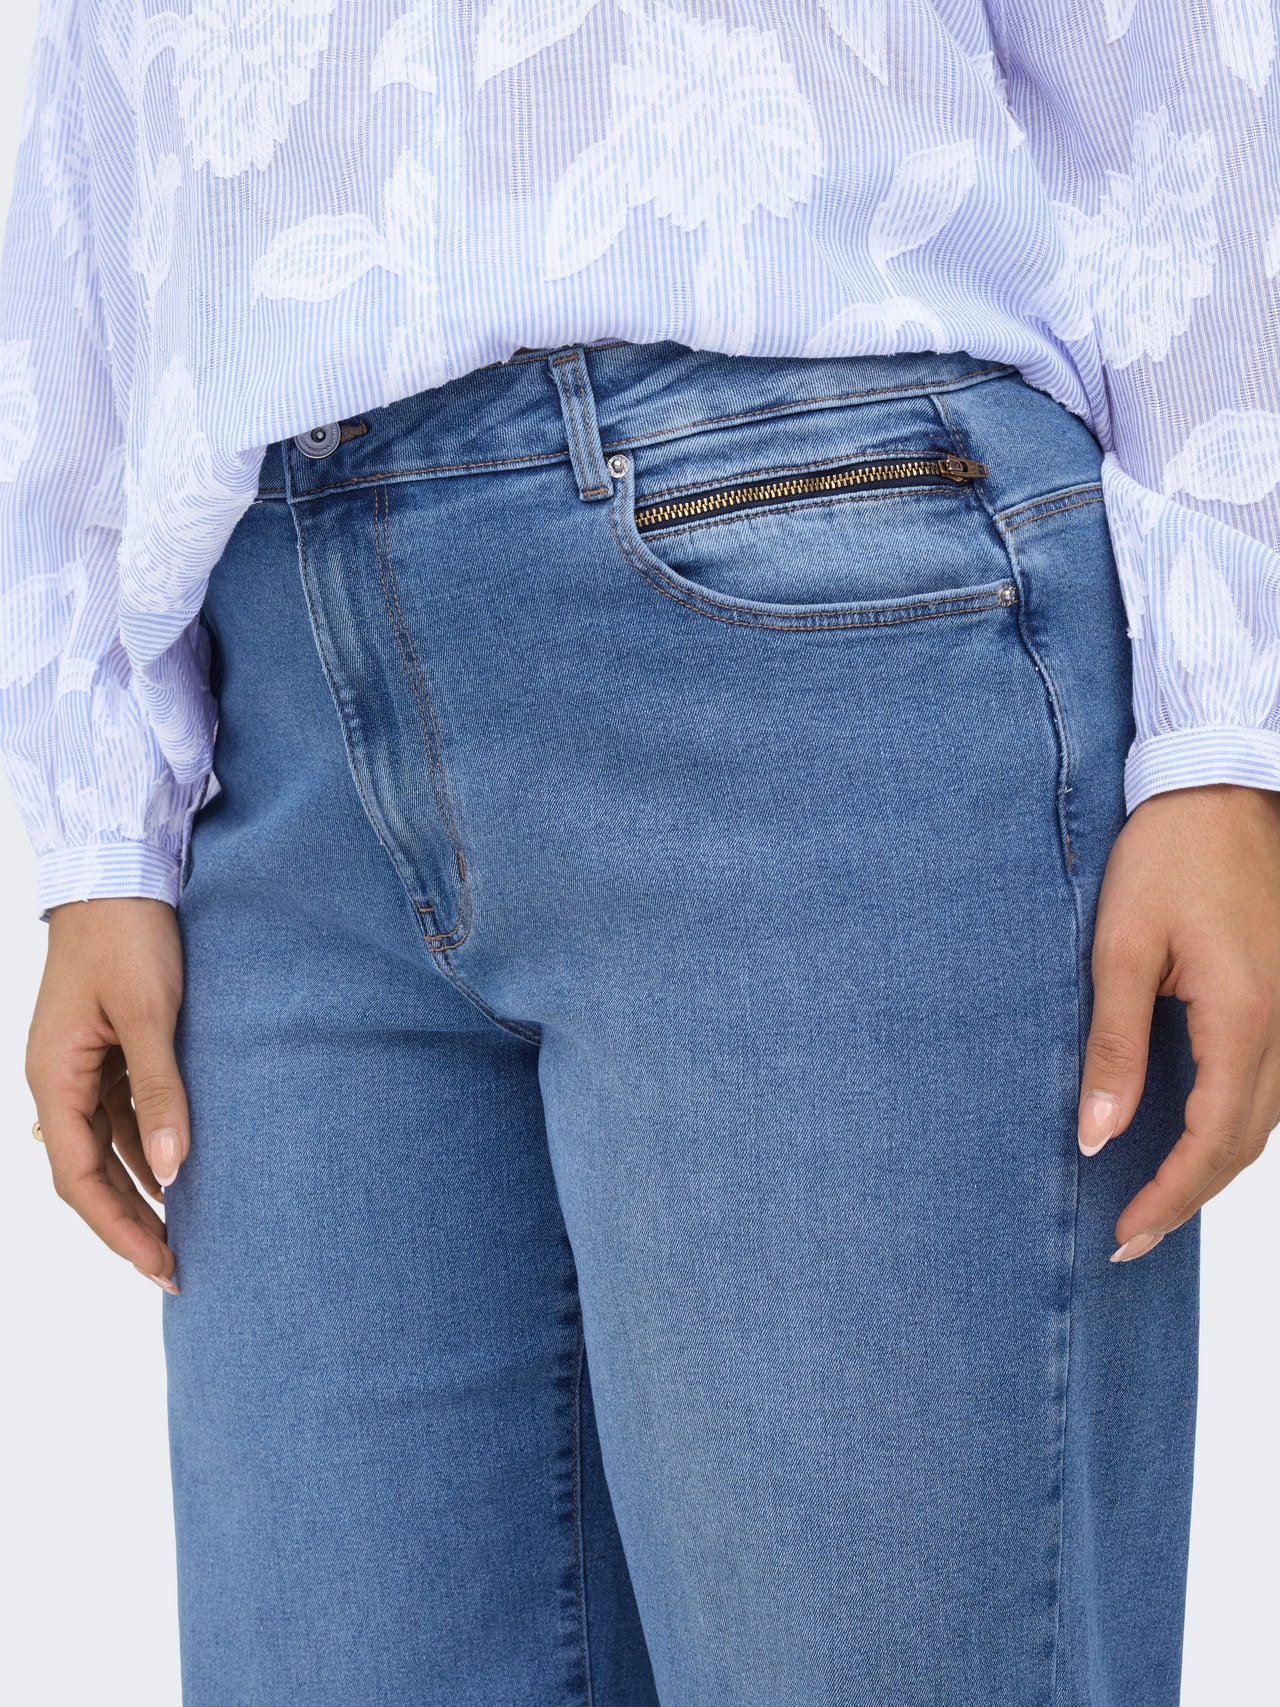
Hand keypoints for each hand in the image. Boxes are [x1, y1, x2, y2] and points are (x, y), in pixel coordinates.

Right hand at [27, 898, 188, 1292]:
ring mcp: (82, 1067)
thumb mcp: (149, 1013)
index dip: (117, 1227)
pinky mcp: (108, 1050)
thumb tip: (173, 1167)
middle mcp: (58, 1081)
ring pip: (107, 1148)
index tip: (158, 1265)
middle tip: (177, 1268)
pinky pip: (123, 1115)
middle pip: (88, 1173)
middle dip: (129, 1223)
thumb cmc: (128, 936)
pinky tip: (181, 1171)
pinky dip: (148, 1147)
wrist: (118, 873)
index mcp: (53, 1077)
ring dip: (141, 1190)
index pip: (77, 1177)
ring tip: (185, 1232)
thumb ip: (161, 1089)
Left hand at [1079, 784, 1279, 1259]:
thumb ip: (1114, 1046)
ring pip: (1266, 1120)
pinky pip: (1271, 1084)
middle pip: (1246, 1143)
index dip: (1171, 1196)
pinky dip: (1233, 1125)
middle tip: (1131, 1237)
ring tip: (1156, 1200)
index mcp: (1244, 1017)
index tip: (1124, 1233)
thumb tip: (1098, 1134)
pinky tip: (1192, 1136)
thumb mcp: (1121, 949)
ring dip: (1214, 1166)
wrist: (1219, 790)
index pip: (1212, 1139)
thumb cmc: (1167, 858)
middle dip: (1190, 1198)